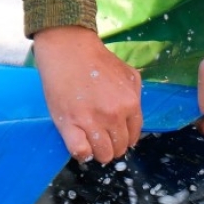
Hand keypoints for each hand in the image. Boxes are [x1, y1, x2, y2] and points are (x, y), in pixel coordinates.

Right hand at [32, 26, 142, 163]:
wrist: (68, 49)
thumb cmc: (97, 60)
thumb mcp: (129, 74)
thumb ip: (135, 97)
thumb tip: (134, 121)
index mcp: (130, 104)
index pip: (133, 137)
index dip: (124, 139)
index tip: (115, 136)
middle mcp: (113, 115)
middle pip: (119, 148)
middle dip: (112, 145)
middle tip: (101, 136)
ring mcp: (91, 121)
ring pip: (103, 154)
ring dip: (98, 151)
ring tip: (90, 140)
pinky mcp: (69, 124)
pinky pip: (80, 152)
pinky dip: (82, 154)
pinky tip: (80, 144)